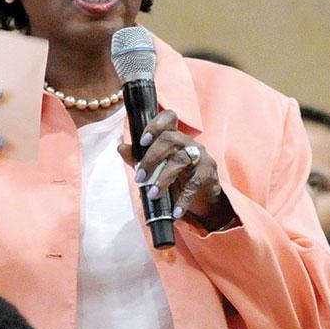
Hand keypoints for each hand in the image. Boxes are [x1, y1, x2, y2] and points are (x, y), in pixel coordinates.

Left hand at [118, 110, 235, 231]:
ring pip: (180, 159)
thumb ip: (138, 158)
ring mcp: (200, 156)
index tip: (143, 141)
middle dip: (151, 158)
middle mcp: (188, 142)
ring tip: (153, 195)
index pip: (169, 118)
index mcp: (174, 137)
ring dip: (163, 179)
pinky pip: (193, 184)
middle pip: (170, 138)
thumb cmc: (177, 178)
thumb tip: (121, 147)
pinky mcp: (208, 174)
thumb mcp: (156, 168)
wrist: (203, 199)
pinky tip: (175, 211)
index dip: (156, 125)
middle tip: (139, 178)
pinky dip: (183, 199)